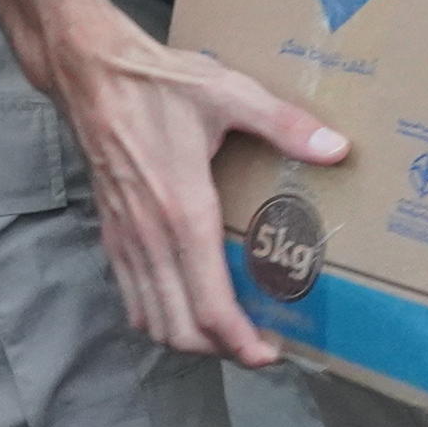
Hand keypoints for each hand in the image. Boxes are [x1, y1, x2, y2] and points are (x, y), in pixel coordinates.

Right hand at [35, 0, 349, 365]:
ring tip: (228, 333)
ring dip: (189, 338)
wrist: (90, 72)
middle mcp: (150, 237)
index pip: (209, 306)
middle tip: (259, 347)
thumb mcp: (229, 94)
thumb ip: (285, 124)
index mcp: (183, 213)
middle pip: (181, 328)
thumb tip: (337, 150)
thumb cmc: (158, 83)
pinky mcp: (111, 232)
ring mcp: (126, 239)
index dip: (239, 343)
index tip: (268, 355)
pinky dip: (159, 316)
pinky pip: (132, 296)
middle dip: (221, 351)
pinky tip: (184, 304)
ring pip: (152, 319)